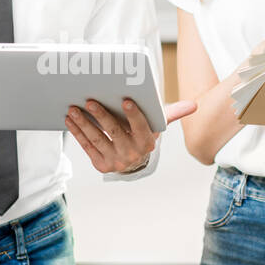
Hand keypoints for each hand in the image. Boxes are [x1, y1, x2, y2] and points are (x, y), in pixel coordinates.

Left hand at [65, 97, 196, 173]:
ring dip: (83, 123)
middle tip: (91, 100)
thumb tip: (194, 105)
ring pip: (97, 138)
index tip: (125, 99)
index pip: (140, 126)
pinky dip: (77, 132)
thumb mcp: (158, 126)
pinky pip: (87, 146)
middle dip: (102, 115)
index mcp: (146, 142)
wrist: (133, 163)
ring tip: (74, 108)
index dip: (133, 114)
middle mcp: (131, 153)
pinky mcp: (100, 164)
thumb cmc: (143, 136)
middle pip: (114, 131)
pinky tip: (70, 119)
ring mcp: (115, 160)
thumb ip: (172, 114)